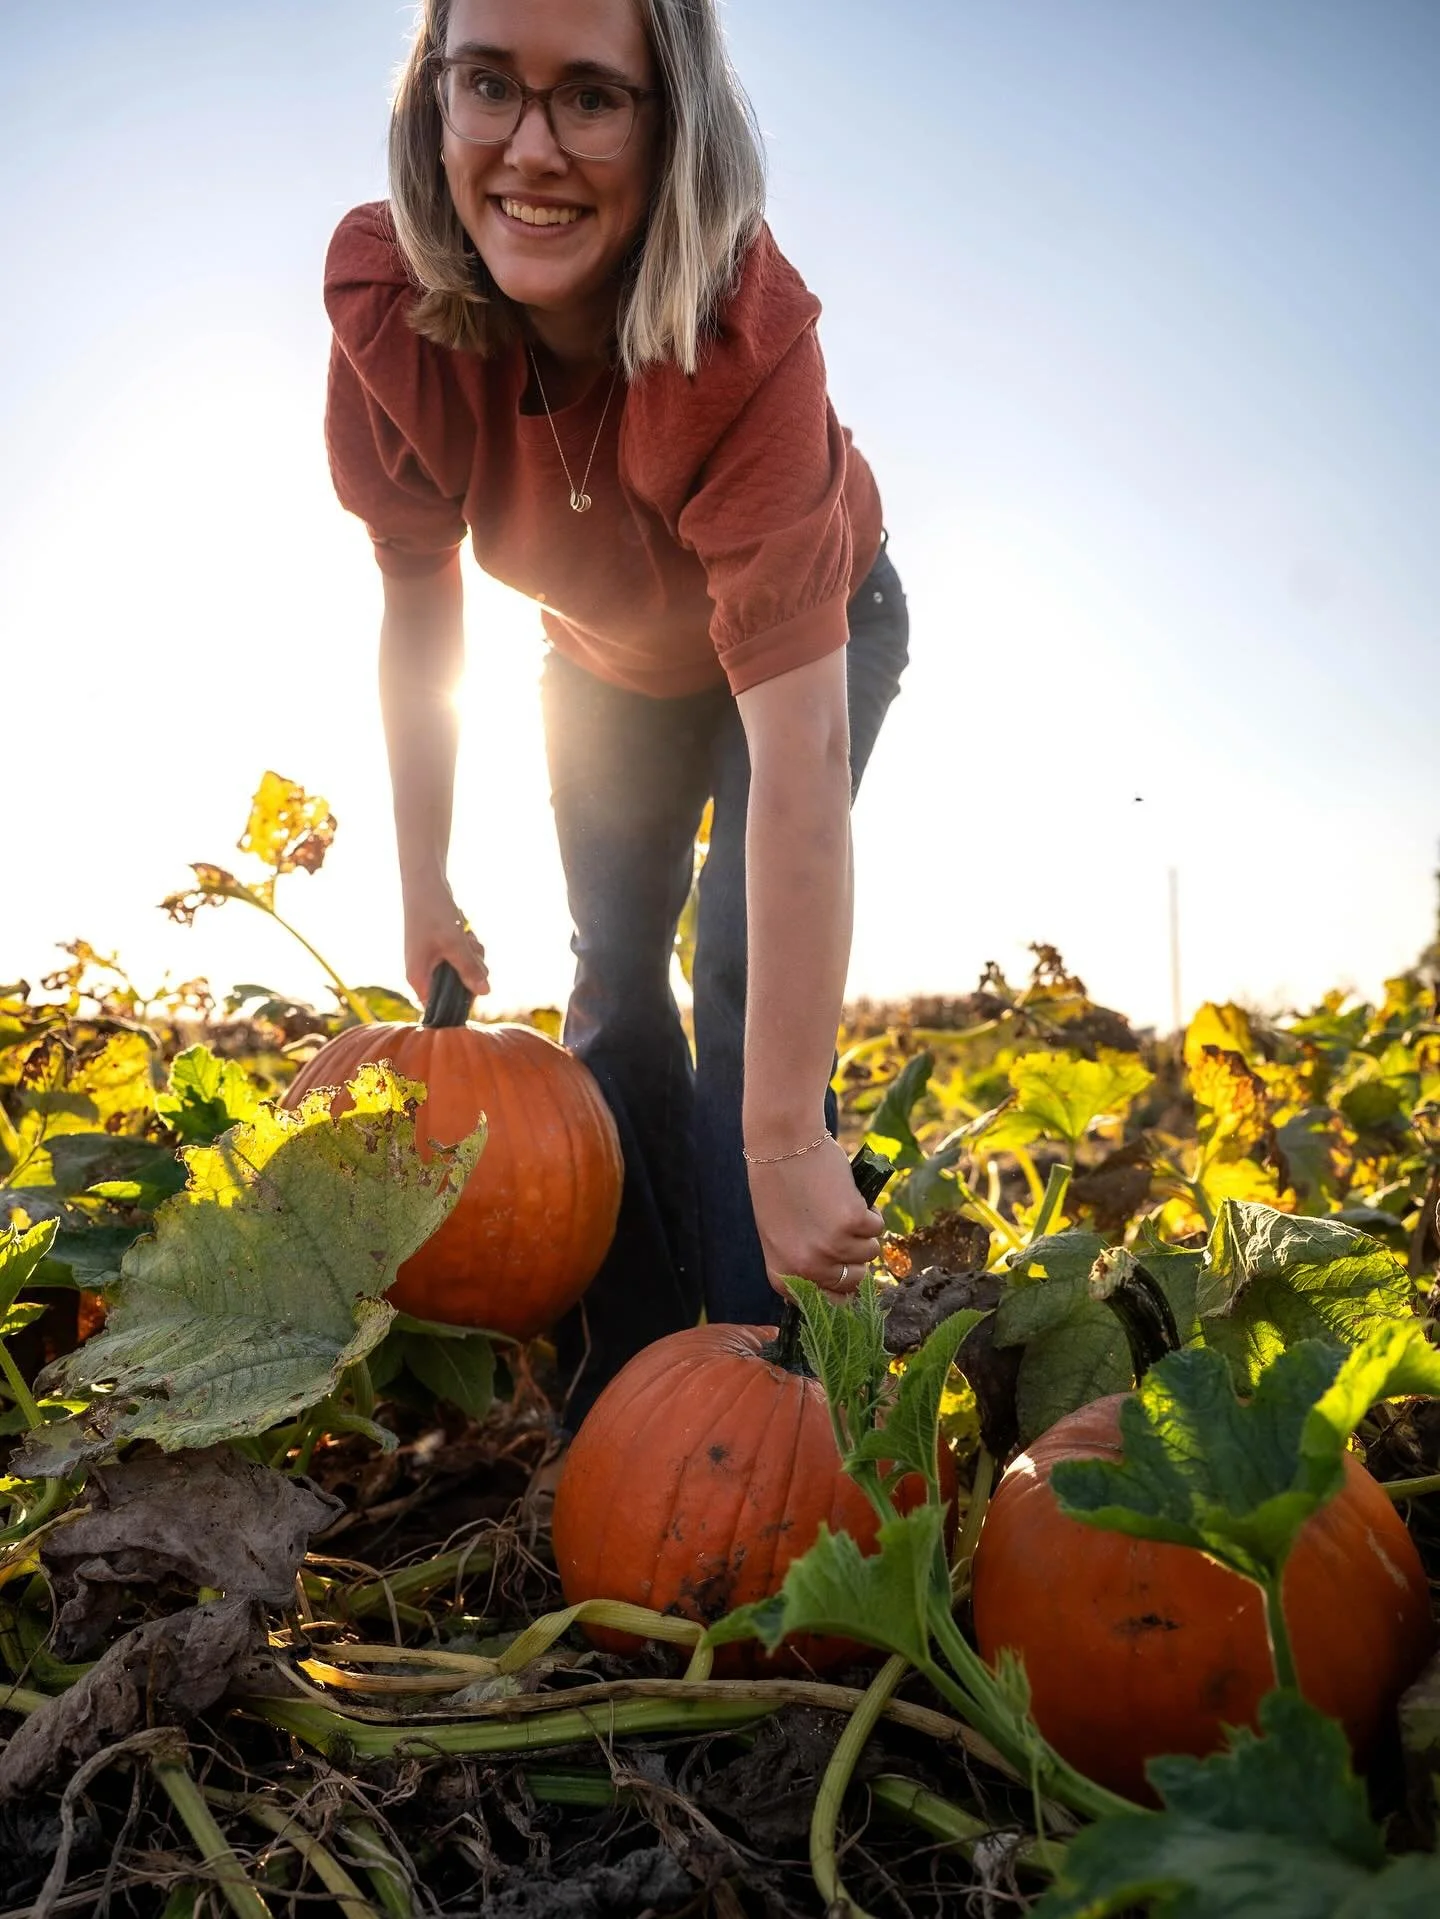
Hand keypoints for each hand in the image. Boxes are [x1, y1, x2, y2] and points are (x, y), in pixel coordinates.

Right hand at [402, 878, 489, 1005]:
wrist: (425, 882)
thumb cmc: (433, 912)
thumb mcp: (455, 942)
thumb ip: (469, 969)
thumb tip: (485, 992)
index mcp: (418, 978)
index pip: (439, 1007)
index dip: (460, 1002)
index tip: (476, 988)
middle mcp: (423, 973)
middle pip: (457, 990)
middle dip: (472, 973)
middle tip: (472, 952)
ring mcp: (432, 961)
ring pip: (464, 972)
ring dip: (474, 958)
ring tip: (467, 938)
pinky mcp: (442, 950)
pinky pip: (463, 958)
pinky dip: (469, 948)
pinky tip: (467, 933)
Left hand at [747, 1137, 883, 1301]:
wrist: (783, 1146)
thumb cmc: (777, 1187)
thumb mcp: (779, 1236)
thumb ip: (802, 1263)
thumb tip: (841, 1283)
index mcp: (783, 1275)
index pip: (828, 1302)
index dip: (843, 1285)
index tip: (847, 1268)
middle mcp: (807, 1268)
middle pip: (854, 1281)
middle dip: (856, 1257)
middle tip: (842, 1230)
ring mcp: (831, 1247)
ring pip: (871, 1253)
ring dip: (864, 1232)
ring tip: (840, 1207)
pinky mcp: (852, 1223)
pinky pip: (878, 1228)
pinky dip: (871, 1212)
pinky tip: (848, 1196)